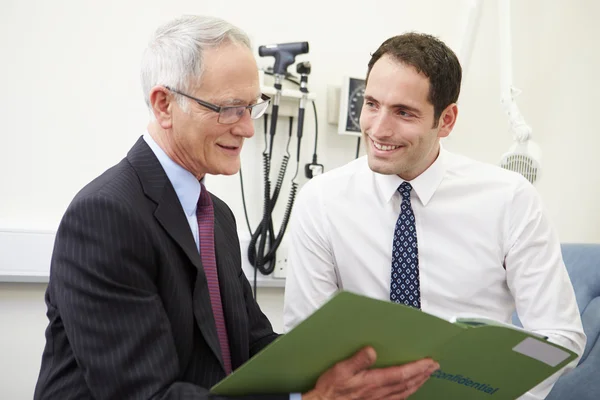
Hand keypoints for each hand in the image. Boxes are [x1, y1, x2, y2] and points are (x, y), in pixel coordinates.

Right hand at [302, 346, 437, 399]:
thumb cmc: (332, 389)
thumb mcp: (340, 370)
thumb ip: (358, 360)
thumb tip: (372, 350)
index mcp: (373, 382)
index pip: (402, 374)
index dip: (418, 367)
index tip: (430, 361)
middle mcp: (379, 392)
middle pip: (408, 383)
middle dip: (423, 374)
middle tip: (434, 367)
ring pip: (404, 392)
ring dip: (418, 383)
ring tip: (426, 376)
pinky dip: (407, 393)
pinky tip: (408, 391)